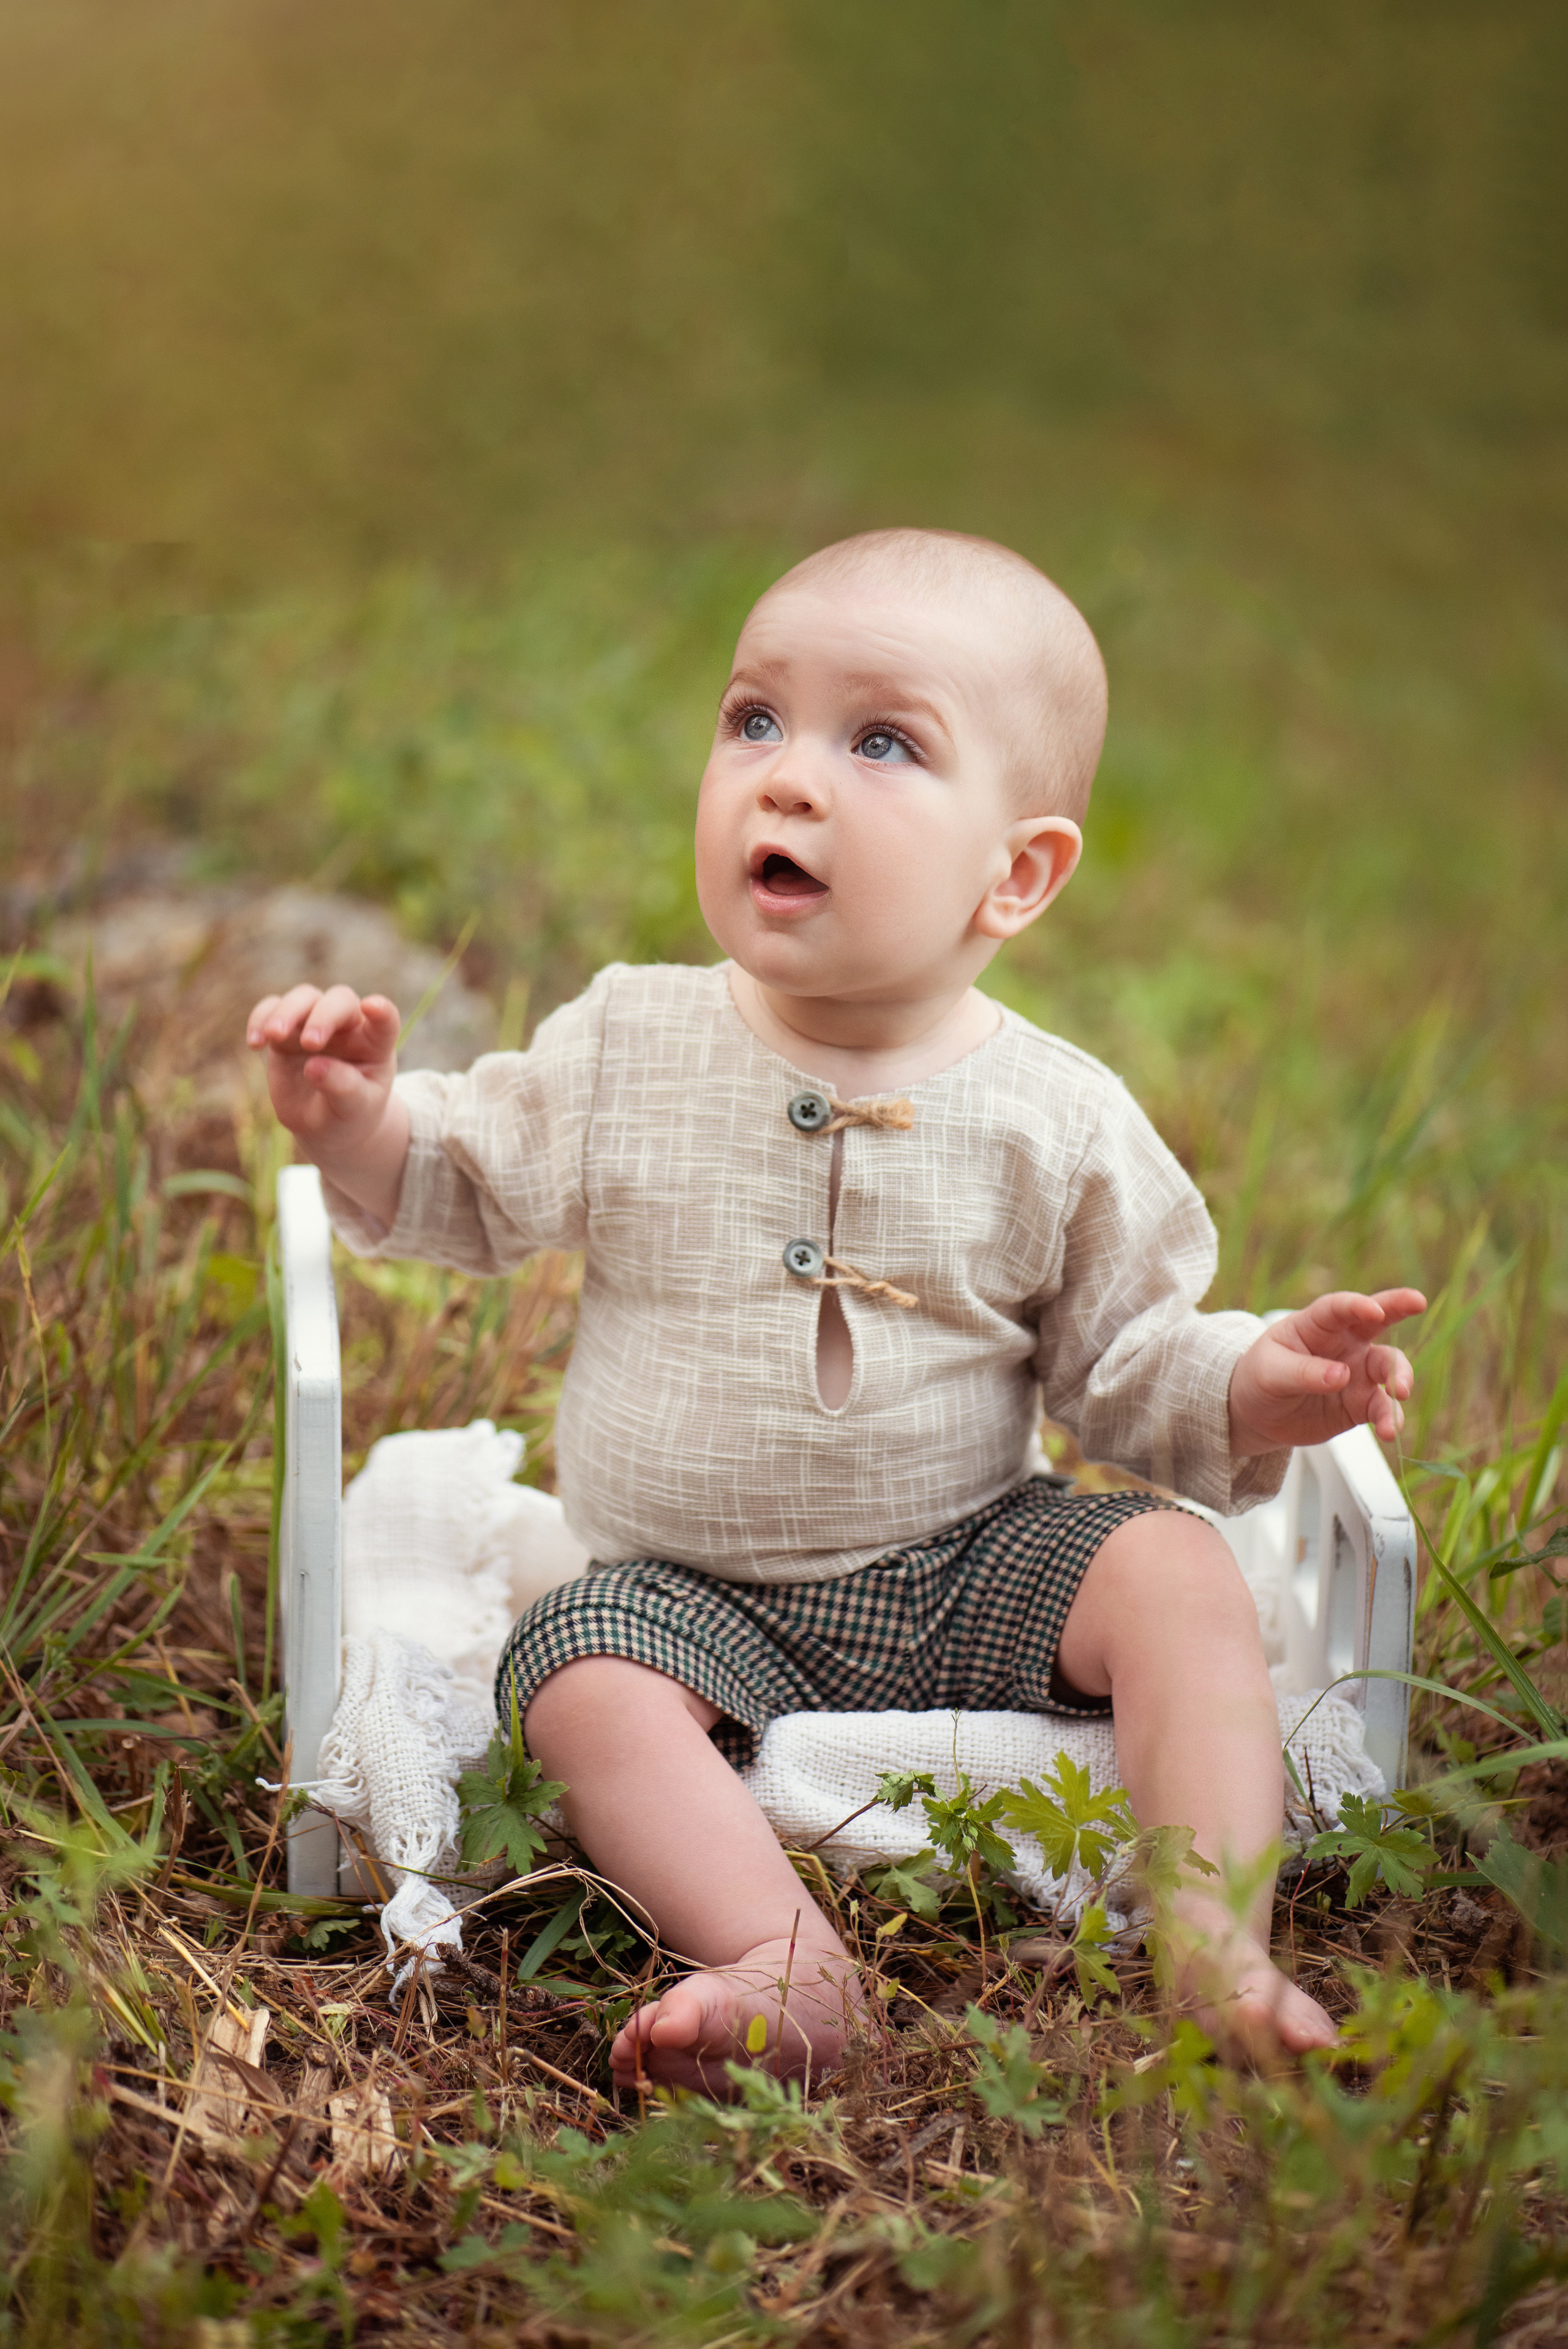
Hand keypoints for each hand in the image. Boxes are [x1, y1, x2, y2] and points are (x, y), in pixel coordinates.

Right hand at [246, 984, 409, 1225]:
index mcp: (376, 1044)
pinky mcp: (286, 1033)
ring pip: (304, 997)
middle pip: (339, 1000)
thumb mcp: (353, 1109)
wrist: (324, 1126)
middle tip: (310, 1043)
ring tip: (272, 1037)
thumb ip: (342, 1087)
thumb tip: (314, 1067)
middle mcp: (348, 1026)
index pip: (386, 1020)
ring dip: (287, 1012)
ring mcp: (315, 1024)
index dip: (382, 1011)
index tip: (372, 1007)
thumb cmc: (349, 1115)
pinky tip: (255, 1043)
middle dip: (323, 1016)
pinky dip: (260, 1018)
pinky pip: (271, 1010)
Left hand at [1228, 1289, 1425, 1457]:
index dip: (1358, 1305)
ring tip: (1399, 1395)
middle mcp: (1344, 1343)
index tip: (1375, 1310)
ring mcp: (1357, 1373)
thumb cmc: (1260, 1378)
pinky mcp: (1362, 1404)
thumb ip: (1303, 1372)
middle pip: (1378, 1320)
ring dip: (1399, 1378)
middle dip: (1400, 1307)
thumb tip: (1342, 1375)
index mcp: (1316, 1324)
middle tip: (1417, 1302)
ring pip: (1388, 1368)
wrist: (1258, 1414)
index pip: (1339, 1308)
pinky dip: (1389, 1419)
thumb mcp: (1270, 1373)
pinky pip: (1382, 1409)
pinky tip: (1390, 1432)